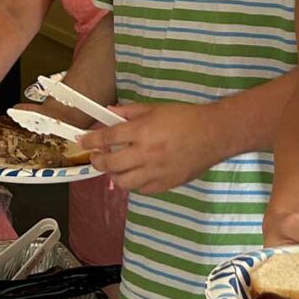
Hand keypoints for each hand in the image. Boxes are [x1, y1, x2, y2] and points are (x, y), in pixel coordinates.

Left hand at [79, 102, 225, 194]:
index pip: (108, 138)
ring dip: (115, 174)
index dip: (92, 140)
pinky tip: (137, 174)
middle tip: (97, 157)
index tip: (84, 142)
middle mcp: (145, 154)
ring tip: (116, 167)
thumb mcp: (156, 108)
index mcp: (142, 131)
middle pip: (110, 164)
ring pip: (123, 182)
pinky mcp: (165, 185)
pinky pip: (141, 189)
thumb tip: (109, 112)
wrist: (214, 134)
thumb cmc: (186, 117)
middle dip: (98, 160)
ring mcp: (155, 172)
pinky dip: (134, 183)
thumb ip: (131, 112)